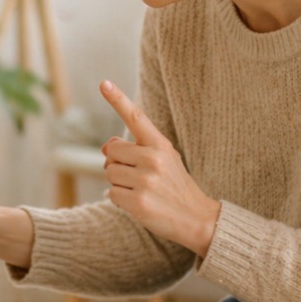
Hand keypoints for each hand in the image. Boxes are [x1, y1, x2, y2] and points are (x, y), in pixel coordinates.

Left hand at [100, 80, 220, 256]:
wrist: (197, 218)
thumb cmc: (175, 186)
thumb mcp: (163, 160)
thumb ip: (137, 148)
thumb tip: (106, 146)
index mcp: (161, 145)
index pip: (136, 118)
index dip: (117, 99)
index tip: (103, 83)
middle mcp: (154, 159)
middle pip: (112, 152)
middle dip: (118, 164)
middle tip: (139, 176)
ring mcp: (146, 181)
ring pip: (109, 173)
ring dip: (119, 183)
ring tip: (142, 190)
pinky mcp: (138, 202)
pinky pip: (111, 194)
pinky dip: (120, 200)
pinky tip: (139, 203)